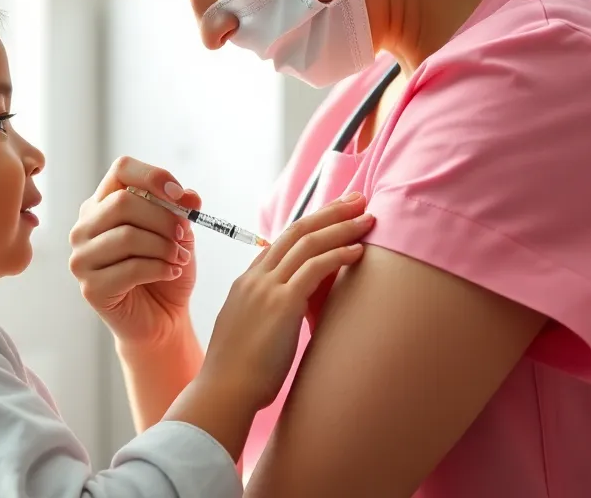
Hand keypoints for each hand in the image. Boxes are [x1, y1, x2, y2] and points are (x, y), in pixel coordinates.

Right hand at [69, 156, 201, 345]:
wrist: (162, 319)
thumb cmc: (165, 270)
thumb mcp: (179, 234)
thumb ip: (181, 210)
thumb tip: (189, 195)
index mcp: (102, 204)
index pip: (121, 170)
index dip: (153, 176)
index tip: (180, 196)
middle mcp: (84, 227)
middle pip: (122, 203)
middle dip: (163, 218)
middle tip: (183, 236)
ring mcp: (82, 258)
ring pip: (127, 236)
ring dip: (164, 247)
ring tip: (180, 258)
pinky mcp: (91, 288)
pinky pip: (130, 268)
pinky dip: (160, 268)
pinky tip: (171, 273)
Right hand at [199, 193, 373, 410]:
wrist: (223, 391)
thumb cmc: (238, 373)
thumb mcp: (248, 332)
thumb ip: (264, 314)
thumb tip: (285, 314)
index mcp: (246, 283)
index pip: (281, 242)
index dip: (310, 224)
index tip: (333, 214)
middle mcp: (255, 278)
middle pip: (296, 231)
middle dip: (329, 212)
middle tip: (356, 199)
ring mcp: (266, 289)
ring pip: (307, 243)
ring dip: (340, 227)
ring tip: (367, 218)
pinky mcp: (281, 304)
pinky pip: (314, 268)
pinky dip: (338, 255)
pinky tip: (358, 250)